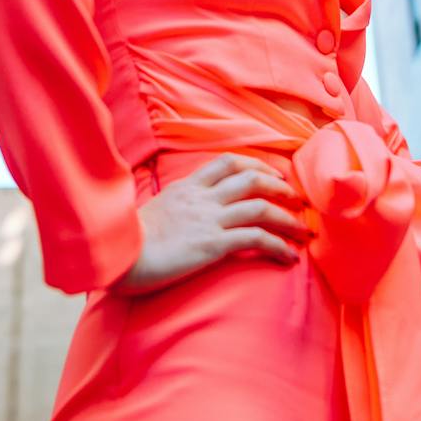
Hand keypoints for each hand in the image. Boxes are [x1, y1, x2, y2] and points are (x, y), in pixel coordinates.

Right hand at [108, 153, 313, 295]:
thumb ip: (171, 209)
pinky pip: (257, 239)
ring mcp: (209, 219)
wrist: (117, 256)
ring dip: (288, 218)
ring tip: (303, 231)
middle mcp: (201, 197)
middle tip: (296, 200)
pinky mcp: (214, 243)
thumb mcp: (151, 213)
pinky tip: (289, 257)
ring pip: (261, 207)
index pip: (227, 163)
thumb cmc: (127, 243)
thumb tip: (177, 218)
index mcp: (186, 187)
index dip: (255, 166)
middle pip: (251, 178)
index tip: (270, 175)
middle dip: (280, 186)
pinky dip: (279, 245)